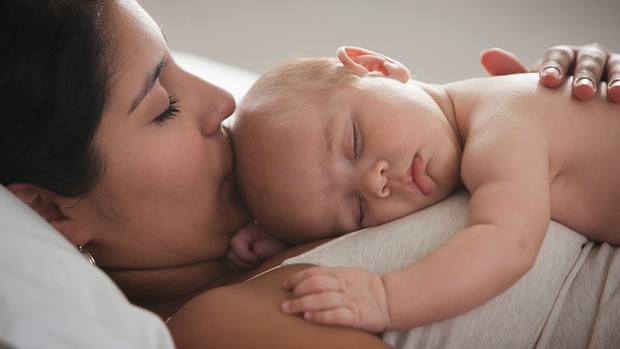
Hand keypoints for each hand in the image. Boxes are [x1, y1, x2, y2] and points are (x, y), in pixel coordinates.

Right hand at [225, 222, 286, 269]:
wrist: (284, 247)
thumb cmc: (280, 245)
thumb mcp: (274, 246)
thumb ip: (260, 249)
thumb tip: (251, 253)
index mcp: (247, 229)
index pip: (234, 242)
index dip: (244, 255)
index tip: (258, 260)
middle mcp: (238, 235)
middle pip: (227, 252)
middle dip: (242, 262)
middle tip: (256, 264)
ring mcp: (235, 244)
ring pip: (227, 259)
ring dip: (240, 266)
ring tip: (254, 265)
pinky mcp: (236, 253)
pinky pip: (229, 263)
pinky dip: (238, 267)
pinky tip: (250, 266)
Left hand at [281, 266, 390, 332]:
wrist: (392, 299)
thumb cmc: (366, 288)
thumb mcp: (349, 275)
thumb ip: (331, 276)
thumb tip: (306, 278)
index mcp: (341, 274)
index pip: (315, 272)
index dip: (298, 278)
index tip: (285, 286)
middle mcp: (344, 285)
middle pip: (316, 284)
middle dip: (298, 292)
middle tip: (284, 303)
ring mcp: (350, 300)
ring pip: (323, 299)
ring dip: (303, 303)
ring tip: (289, 310)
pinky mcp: (357, 316)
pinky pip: (337, 315)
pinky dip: (321, 315)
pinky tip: (309, 317)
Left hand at [480, 43, 619, 102]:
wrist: (578, 116)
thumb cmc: (550, 100)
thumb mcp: (533, 90)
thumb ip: (513, 75)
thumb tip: (486, 54)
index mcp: (562, 58)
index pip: (557, 57)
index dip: (553, 67)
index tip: (547, 81)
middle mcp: (588, 57)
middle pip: (588, 60)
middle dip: (585, 75)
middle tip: (581, 93)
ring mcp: (611, 67)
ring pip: (614, 67)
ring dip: (615, 79)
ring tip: (614, 95)